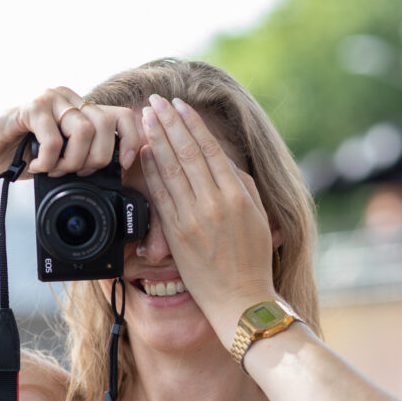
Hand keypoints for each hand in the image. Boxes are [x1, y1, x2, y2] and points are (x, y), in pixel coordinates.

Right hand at [0, 87, 140, 176]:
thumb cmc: (17, 153)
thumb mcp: (59, 157)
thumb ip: (84, 155)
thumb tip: (117, 171)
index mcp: (81, 108)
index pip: (122, 116)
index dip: (131, 141)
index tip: (124, 164)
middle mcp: (69, 98)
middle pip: (106, 125)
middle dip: (95, 160)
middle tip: (74, 173)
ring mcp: (51, 99)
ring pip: (85, 131)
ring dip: (71, 161)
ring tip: (53, 170)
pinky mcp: (32, 106)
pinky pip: (54, 138)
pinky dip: (48, 161)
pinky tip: (35, 166)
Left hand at [139, 94, 277, 343]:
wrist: (240, 299)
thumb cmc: (253, 258)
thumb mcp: (257, 215)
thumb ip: (241, 183)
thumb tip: (221, 158)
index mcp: (237, 195)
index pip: (209, 149)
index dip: (191, 124)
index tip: (178, 105)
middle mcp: (213, 203)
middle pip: (186, 153)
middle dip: (168, 123)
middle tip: (154, 101)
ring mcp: (192, 219)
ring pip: (170, 171)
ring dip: (156, 141)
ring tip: (144, 118)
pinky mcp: (176, 235)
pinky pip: (161, 197)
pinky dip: (151, 173)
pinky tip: (144, 155)